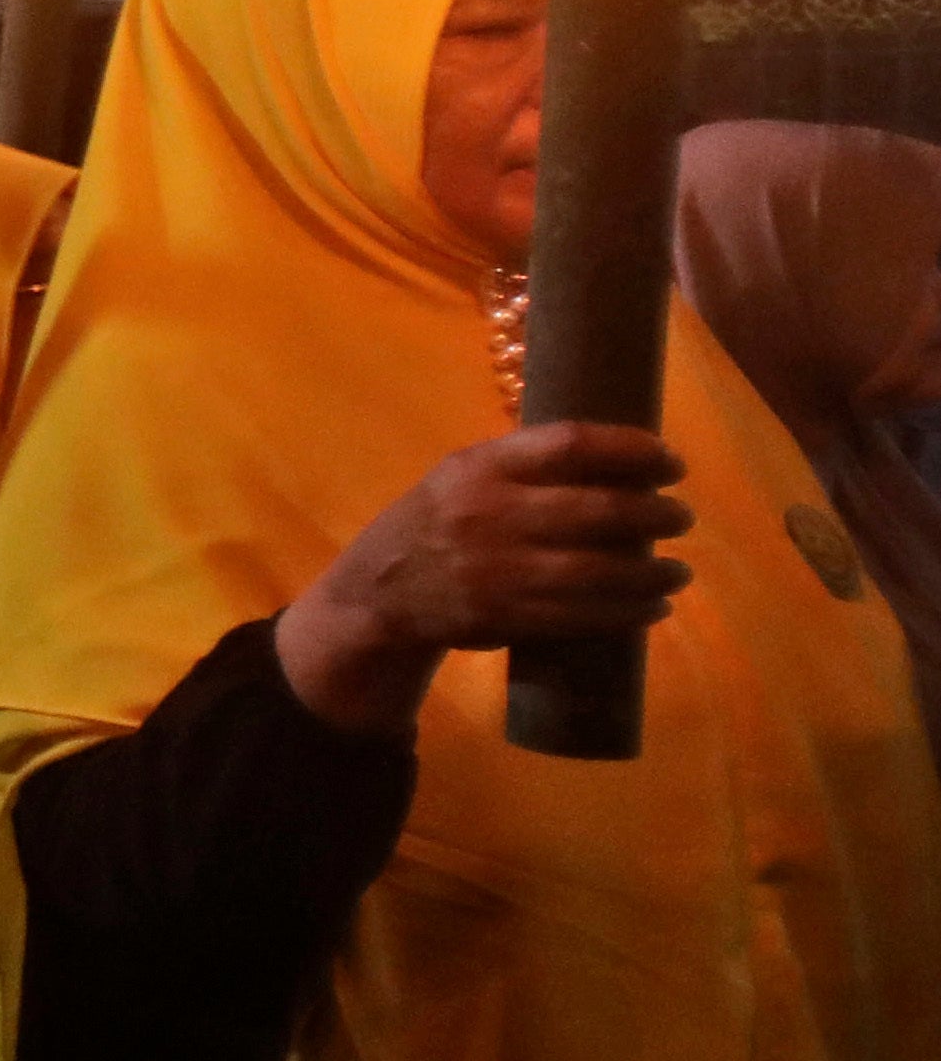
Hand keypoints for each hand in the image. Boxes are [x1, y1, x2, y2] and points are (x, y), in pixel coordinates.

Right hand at [277, 422, 690, 736]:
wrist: (377, 594)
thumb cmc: (435, 523)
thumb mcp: (463, 476)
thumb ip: (526, 467)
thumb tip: (623, 463)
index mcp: (482, 467)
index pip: (572, 444)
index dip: (633, 450)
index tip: (672, 463)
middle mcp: (490, 513)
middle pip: (597, 509)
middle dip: (655, 514)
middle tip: (682, 518)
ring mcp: (497, 569)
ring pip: (599, 571)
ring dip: (652, 572)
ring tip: (679, 571)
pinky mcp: (505, 616)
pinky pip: (583, 615)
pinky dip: (628, 612)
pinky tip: (653, 607)